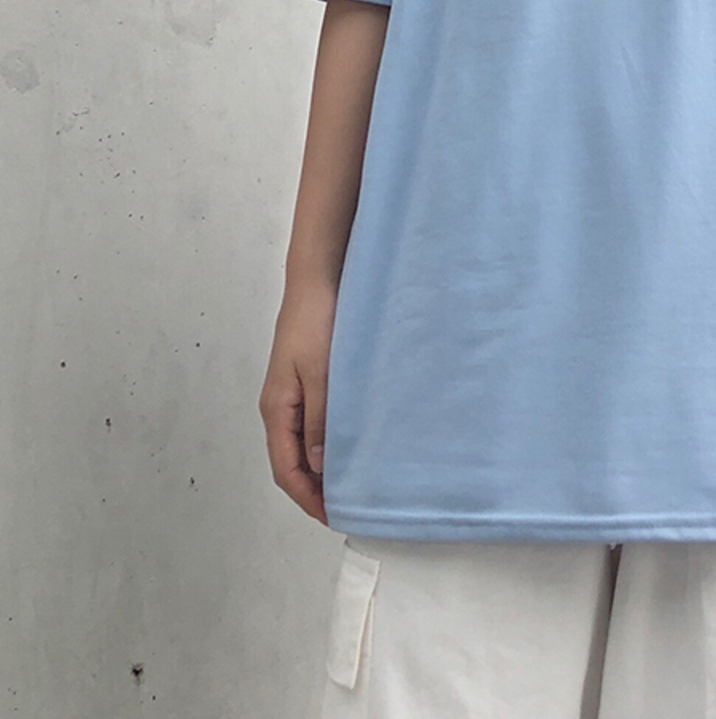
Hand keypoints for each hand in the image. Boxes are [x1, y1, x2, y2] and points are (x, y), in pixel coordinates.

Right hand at [258, 285, 336, 525]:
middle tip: (349, 507)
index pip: (286, 469)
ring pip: (305, 443)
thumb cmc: (317, 323)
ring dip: (324, 466)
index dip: (308, 497)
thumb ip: (321, 420)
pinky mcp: (309, 381)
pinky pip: (315, 423)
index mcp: (277, 409)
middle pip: (293, 462)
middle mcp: (281, 407)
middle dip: (316, 489)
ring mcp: (294, 395)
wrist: (318, 282)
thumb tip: (322, 468)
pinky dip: (330, 441)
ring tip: (354, 483)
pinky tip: (353, 443)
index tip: (334, 516)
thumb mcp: (322, 374)